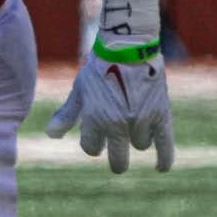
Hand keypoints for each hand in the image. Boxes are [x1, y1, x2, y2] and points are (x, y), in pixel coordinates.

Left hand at [46, 0, 173, 173]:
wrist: (128, 48)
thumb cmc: (99, 69)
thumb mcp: (79, 91)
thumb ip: (66, 115)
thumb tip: (51, 136)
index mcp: (95, 118)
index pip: (91, 148)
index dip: (92, 145)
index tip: (95, 141)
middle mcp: (118, 123)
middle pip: (117, 158)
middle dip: (116, 162)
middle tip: (117, 164)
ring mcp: (140, 120)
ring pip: (140, 145)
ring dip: (136, 140)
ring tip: (134, 122)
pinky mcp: (161, 114)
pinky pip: (165, 144)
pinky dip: (164, 158)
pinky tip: (161, 168)